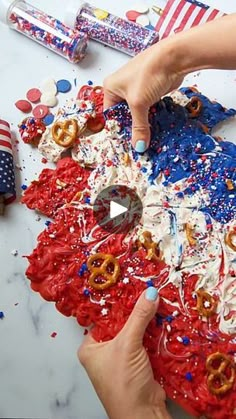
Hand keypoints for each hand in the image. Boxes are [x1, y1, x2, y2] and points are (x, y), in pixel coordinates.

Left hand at [78, 287, 171, 418]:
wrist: (143, 414)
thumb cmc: (123, 382)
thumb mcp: (128, 344)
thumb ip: (139, 316)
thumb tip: (150, 292)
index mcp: (90, 347)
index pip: (103, 317)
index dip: (118, 302)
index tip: (131, 286)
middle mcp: (104, 352)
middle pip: (121, 323)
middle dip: (136, 311)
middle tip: (148, 291)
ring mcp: (122, 358)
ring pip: (136, 332)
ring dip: (147, 320)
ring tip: (158, 300)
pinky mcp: (139, 363)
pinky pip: (146, 342)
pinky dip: (154, 332)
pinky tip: (163, 318)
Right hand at [103, 41, 183, 151]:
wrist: (174, 57)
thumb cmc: (149, 73)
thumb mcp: (139, 103)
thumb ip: (139, 127)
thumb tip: (139, 147)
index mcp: (111, 87)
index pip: (110, 114)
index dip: (118, 129)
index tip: (125, 144)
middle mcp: (122, 88)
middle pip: (125, 115)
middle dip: (132, 129)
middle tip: (138, 144)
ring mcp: (137, 89)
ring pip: (138, 113)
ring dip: (144, 124)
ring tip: (148, 140)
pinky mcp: (151, 90)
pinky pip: (149, 109)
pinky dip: (153, 118)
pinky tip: (157, 129)